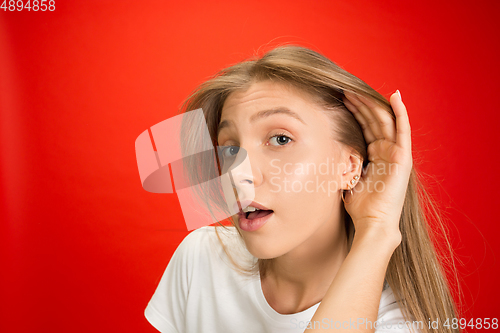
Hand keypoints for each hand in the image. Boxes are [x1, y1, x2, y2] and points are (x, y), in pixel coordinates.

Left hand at [342, 91, 412, 239]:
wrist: (373, 222)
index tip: (339, 99)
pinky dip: (400, 112)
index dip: (354, 112)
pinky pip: (403, 129)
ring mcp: (396, 153)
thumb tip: (325, 154)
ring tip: (356, 90)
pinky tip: (395, 96)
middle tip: (343, 90)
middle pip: (373, 120)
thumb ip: (344, 164)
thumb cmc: (360, 206)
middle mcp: (387, 151)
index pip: (365, 127)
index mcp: (375, 156)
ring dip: (371, 104)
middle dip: (359, 104)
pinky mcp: (403, 157)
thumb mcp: (348, 178)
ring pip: (384, 121)